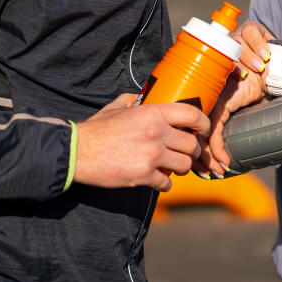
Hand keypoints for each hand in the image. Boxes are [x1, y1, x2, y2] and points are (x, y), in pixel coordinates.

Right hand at [72, 93, 209, 191]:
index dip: (204, 123)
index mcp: (152, 113)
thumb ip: (133, 101)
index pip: (192, 114)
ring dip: (180, 168)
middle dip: (192, 151)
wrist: (77, 152)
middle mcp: (156, 132)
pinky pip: (167, 183)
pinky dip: (164, 184)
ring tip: (171, 167)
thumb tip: (141, 97)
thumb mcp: (117, 107)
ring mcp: (152, 155)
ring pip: (184, 165)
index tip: (204, 130)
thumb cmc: (96, 130)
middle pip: (192, 144)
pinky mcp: (144, 176)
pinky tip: (156, 180)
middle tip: (185, 153)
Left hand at [196, 66, 266, 175]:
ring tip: (216, 173)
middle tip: (206, 175)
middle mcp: (203, 104)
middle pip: (192, 136)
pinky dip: (218, 150)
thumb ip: (230, 123)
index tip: (200, 169)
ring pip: (201, 137)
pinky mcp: (220, 105)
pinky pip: (214, 133)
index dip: (194, 152)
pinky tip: (224, 161)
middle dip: (198, 160)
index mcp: (202, 104)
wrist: (264, 73)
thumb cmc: (252, 87)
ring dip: (209, 159)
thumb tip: (227, 146)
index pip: (190, 131)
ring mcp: (210, 104)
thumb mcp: (238, 109)